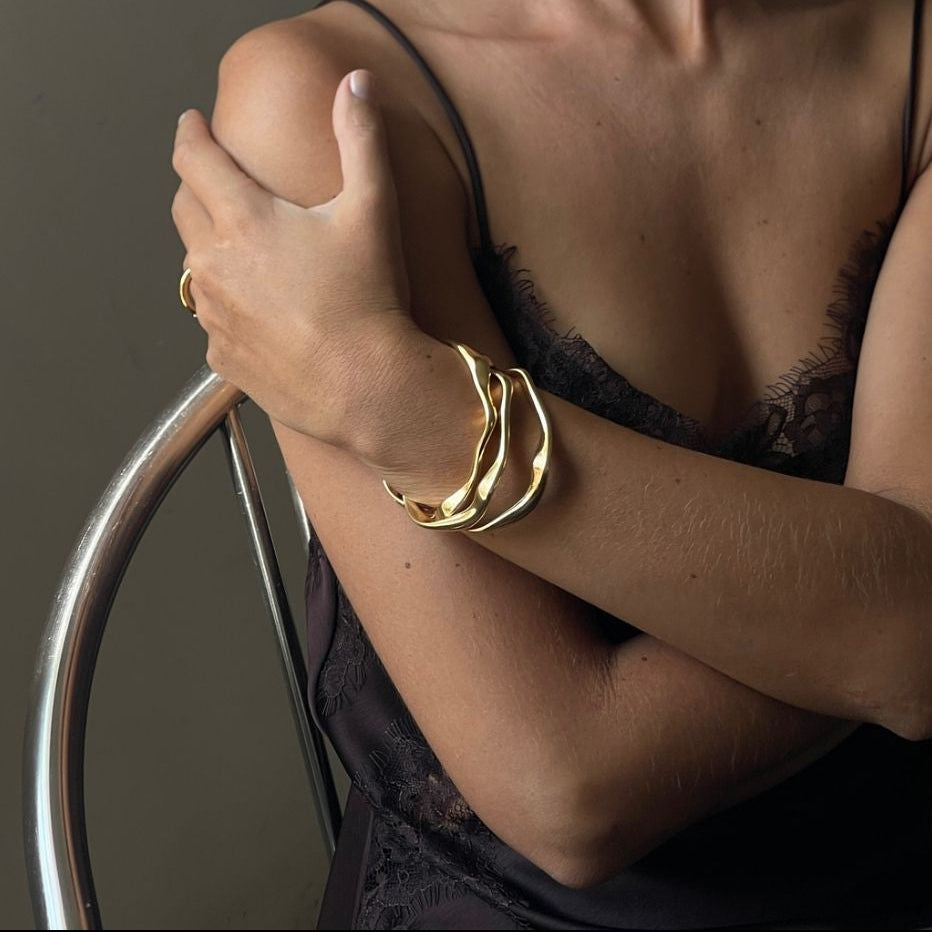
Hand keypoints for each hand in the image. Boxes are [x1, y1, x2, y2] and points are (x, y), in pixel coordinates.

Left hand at [170, 68, 417, 448]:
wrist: (365, 386)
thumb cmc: (369, 299)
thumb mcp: (373, 210)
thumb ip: (362, 141)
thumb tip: (356, 84)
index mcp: (243, 219)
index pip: (193, 159)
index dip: (190, 134)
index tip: (191, 124)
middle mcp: (214, 263)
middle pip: (184, 208)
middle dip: (197, 187)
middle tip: (219, 184)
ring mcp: (212, 314)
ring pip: (195, 266)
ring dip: (212, 249)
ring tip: (246, 252)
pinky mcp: (221, 355)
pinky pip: (212, 320)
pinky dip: (227, 306)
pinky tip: (260, 311)